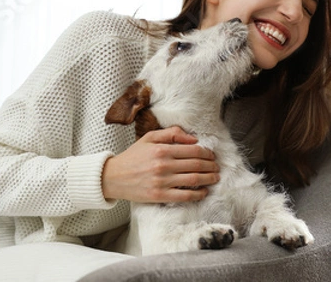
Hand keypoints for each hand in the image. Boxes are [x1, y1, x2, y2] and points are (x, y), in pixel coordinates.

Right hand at [102, 126, 219, 202]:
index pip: (193, 150)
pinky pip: (184, 196)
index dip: (207, 153)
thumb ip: (171, 133)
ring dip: (209, 179)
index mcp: (162, 149)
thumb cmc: (133, 156)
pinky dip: (198, 194)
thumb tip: (193, 138)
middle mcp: (163, 165)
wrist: (113, 177)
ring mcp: (162, 181)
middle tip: (217, 167)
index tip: (211, 155)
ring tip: (215, 177)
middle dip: (211, 166)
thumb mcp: (149, 137)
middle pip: (196, 164)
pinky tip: (204, 192)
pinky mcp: (159, 196)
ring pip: (194, 180)